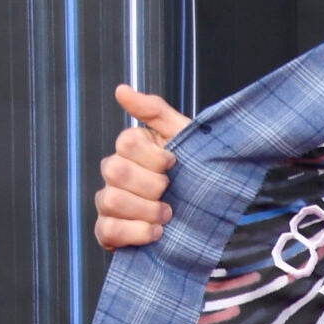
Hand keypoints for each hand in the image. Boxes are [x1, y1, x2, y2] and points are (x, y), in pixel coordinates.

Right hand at [93, 84, 189, 249]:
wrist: (217, 218)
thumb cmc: (199, 174)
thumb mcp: (184, 138)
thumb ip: (155, 111)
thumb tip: (121, 90)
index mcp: (131, 150)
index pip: (126, 143)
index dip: (154, 157)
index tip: (174, 165)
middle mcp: (115, 175)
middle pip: (115, 170)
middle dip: (151, 185)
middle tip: (171, 194)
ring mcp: (109, 204)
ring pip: (111, 200)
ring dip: (146, 210)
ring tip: (167, 216)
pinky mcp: (110, 233)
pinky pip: (107, 231)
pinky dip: (134, 232)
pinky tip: (155, 233)